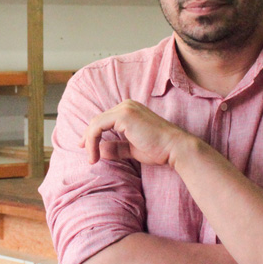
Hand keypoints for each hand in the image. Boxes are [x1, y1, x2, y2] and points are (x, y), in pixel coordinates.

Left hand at [80, 100, 194, 166]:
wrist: (174, 149)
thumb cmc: (158, 149)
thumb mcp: (132, 149)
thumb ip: (117, 148)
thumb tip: (101, 151)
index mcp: (130, 110)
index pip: (104, 120)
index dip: (93, 135)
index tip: (89, 150)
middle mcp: (126, 105)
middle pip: (98, 120)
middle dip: (88, 139)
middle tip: (88, 156)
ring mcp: (125, 108)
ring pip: (96, 123)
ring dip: (89, 142)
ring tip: (91, 159)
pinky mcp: (124, 116)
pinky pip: (98, 127)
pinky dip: (92, 141)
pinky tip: (95, 155)